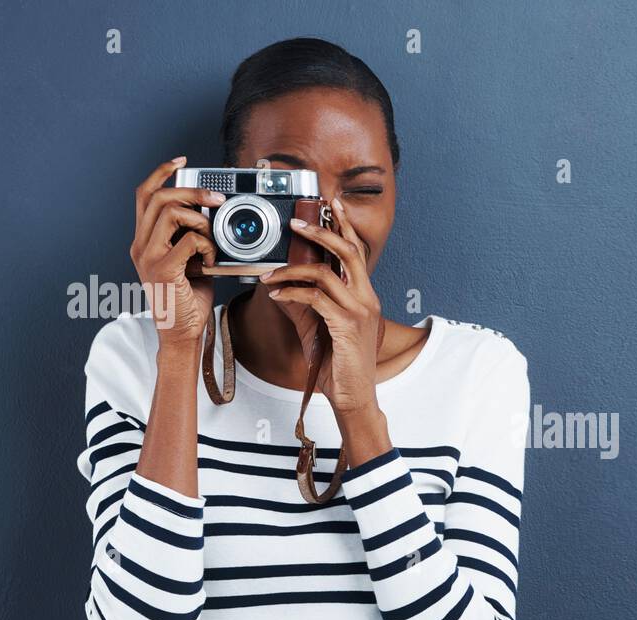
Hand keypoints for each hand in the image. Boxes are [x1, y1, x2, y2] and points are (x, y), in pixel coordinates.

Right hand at [129, 156, 226, 349]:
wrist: (182, 334)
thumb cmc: (188, 300)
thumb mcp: (190, 262)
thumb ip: (192, 238)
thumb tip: (214, 216)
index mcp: (145, 240)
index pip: (145, 194)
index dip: (161, 172)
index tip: (182, 161)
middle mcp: (141, 245)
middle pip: (158, 196)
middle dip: (192, 190)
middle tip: (217, 198)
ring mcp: (149, 256)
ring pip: (171, 212)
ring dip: (201, 220)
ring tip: (212, 239)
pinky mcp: (162, 269)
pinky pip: (188, 240)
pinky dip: (207, 246)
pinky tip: (212, 261)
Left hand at [259, 196, 383, 415]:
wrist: (354, 396)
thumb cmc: (340, 364)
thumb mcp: (322, 327)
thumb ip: (307, 303)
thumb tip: (282, 285)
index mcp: (365, 295)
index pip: (356, 252)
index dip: (344, 226)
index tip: (331, 205)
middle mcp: (367, 298)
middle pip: (348, 251)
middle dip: (321, 232)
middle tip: (296, 222)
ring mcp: (359, 311)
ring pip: (326, 273)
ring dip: (292, 269)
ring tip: (270, 272)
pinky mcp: (346, 326)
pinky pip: (315, 298)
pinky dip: (291, 292)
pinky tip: (275, 294)